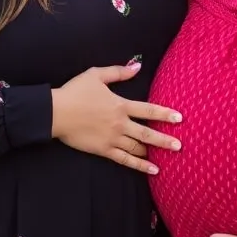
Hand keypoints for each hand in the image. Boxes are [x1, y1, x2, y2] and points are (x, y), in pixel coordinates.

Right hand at [51, 64, 182, 173]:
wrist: (56, 112)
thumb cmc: (75, 92)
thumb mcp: (96, 75)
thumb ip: (118, 72)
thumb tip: (137, 66)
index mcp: (120, 105)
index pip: (148, 110)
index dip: (165, 114)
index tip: (179, 118)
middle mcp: (120, 123)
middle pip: (147, 134)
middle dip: (165, 140)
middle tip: (180, 145)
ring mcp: (112, 139)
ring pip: (137, 148)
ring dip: (153, 152)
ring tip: (168, 156)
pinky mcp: (103, 150)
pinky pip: (125, 159)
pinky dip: (139, 165)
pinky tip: (152, 170)